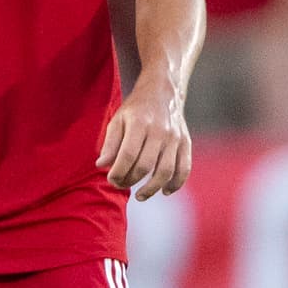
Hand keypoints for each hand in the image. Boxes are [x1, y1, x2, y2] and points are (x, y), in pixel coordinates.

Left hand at [96, 82, 191, 200]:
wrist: (162, 91)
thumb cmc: (135, 109)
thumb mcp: (118, 120)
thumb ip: (110, 143)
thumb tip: (102, 165)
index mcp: (140, 123)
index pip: (127, 155)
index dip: (118, 172)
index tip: (111, 179)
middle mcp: (160, 130)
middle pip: (145, 165)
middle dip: (130, 180)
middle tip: (122, 184)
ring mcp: (175, 138)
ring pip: (165, 171)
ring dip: (152, 188)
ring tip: (140, 195)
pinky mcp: (186, 142)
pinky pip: (184, 168)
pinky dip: (176, 184)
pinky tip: (164, 191)